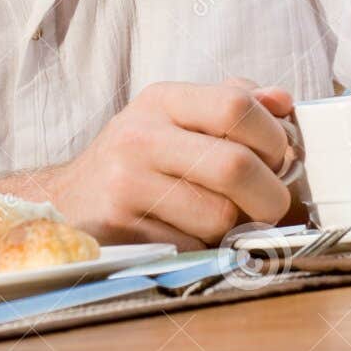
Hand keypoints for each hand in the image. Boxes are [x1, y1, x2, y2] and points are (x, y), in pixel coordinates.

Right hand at [41, 79, 295, 248]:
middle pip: (235, 166)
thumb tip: (283, 103)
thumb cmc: (138, 159)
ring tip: (217, 218)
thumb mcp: (176, 117)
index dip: (273, 137)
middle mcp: (140, 136)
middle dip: (269, 194)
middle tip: (269, 204)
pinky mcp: (121, 230)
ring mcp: (126, 184)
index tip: (277, 159)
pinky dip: (204, 249)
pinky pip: (194, 249)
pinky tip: (186, 235)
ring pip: (219, 216)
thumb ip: (231, 104)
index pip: (235, 106)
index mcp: (162, 101)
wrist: (67, 202)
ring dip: (234, 228)